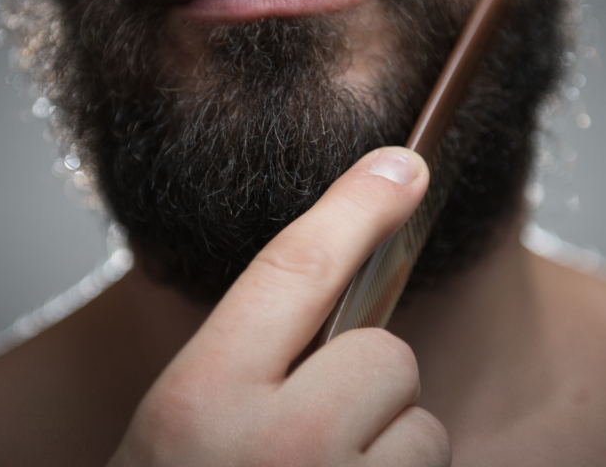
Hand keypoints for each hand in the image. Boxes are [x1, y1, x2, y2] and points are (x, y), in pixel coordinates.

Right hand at [108, 147, 449, 465]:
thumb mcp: (182, 429)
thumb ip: (251, 362)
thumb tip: (353, 300)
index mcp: (199, 400)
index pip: (293, 268)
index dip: (354, 206)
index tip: (405, 166)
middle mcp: (272, 448)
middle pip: (387, 356)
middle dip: (367, 389)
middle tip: (313, 440)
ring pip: (423, 430)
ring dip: (390, 457)